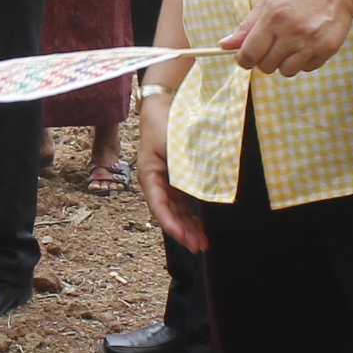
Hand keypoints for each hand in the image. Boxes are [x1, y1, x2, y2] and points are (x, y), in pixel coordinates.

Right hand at [137, 132, 205, 252]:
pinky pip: (183, 202)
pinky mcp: (177, 180)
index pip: (159, 206)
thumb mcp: (174, 145)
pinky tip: (200, 226)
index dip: (170, 224)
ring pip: (177, 211)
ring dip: (188, 227)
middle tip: (198, 247)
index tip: (182, 236)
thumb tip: (201, 187)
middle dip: (183, 232)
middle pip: (168, 213)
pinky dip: (191, 215)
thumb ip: (185, 167)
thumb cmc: (165, 123)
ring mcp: (166, 182)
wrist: (163, 106)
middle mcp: (156, 183)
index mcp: (149, 176)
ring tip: (202, 243)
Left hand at [223, 0, 352, 75]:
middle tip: (272, 45)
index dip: (243, 60)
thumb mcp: (269, 0)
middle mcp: (292, 32)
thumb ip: (247, 26)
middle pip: (266, 66)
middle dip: (264, 59)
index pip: (249, 54)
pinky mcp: (327, 49)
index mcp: (273, 17)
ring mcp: (311, 42)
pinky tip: (307, 43)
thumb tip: (224, 45)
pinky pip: (306, 68)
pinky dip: (303, 61)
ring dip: (284, 63)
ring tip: (290, 45)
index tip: (245, 58)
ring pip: (286, 71)